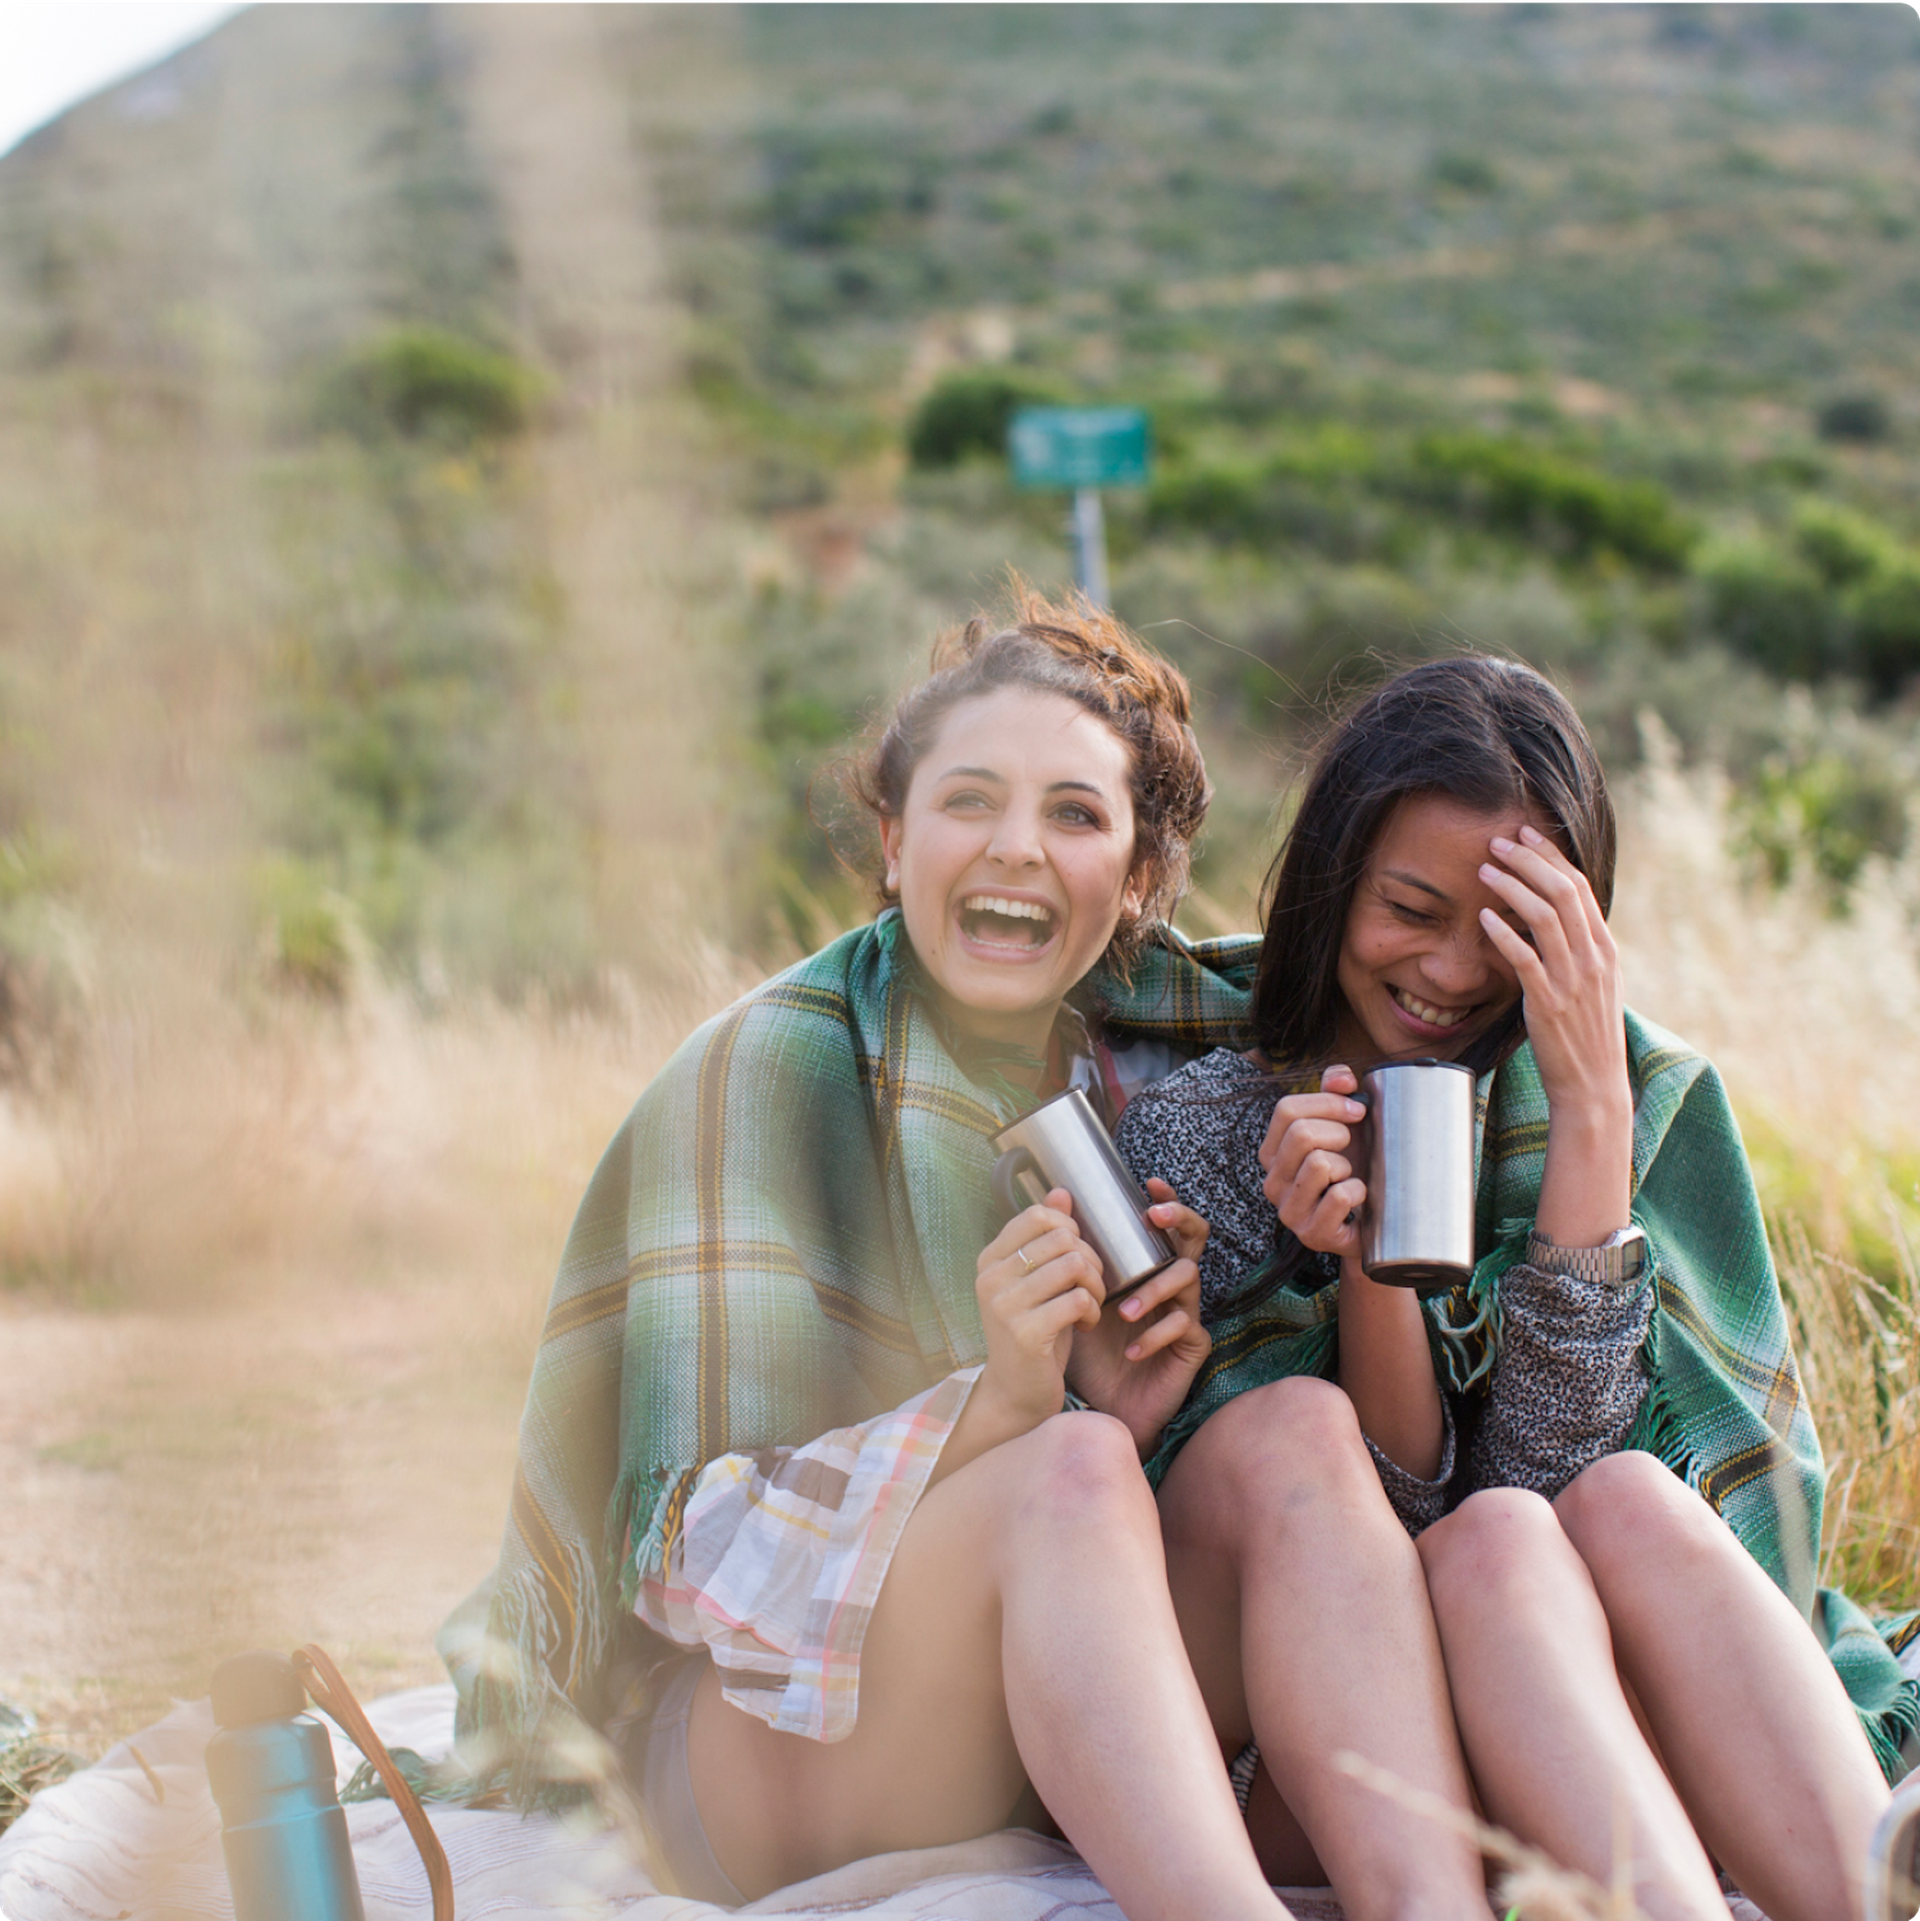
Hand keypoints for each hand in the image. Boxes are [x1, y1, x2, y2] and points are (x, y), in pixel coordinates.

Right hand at [971, 1188, 1105, 1434]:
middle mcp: (991, 1278)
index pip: (1038, 1215)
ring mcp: (1004, 1305)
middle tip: (1090, 1285)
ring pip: (1073, 1264)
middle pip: (1062, 1238)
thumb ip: (1046, 1238)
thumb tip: (1061, 1192)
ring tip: (1090, 1303)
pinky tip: (1085, 1324)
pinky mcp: (1025, 1332)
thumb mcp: (1037, 1282)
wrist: (1015, 1393)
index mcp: (990, 1260)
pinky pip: (1077, 1299)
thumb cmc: (1032, 1333)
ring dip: (1095, 1285)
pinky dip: (1091, 1310)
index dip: (1070, 1229)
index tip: (1076, 1255)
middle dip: (1090, 1259)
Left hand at [1064, 1180, 1211, 1454]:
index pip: (1164, 1226)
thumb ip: (1070, 1252)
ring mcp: (1186, 1313)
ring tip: (1122, 1310)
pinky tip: (1131, 1350)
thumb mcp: (1074, 1297)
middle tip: (1153, 1218)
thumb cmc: (1091, 1349)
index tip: (1148, 1185)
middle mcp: (1171, 1285)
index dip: (1165, 1200)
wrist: (1102, 1404)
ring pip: (1187, 1280)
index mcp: (1146, 1269)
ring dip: (1153, 1290)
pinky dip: (1154, 1335)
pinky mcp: (1192, 1346)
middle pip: (1194, 1239)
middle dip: (1178, 1221)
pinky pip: (1184, 1327)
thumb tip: (1054, 1196)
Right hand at [1258, 1064, 1369, 1266]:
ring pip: (1320, 1163)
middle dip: (1339, 1133)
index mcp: (1272, 1153)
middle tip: (1352, 1147)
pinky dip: (1359, 1191)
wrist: (1377, 1224)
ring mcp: (1290, 1211)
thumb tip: (1341, 1078)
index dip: (1328, 1102)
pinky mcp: (1313, 1234)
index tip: (1358, 1111)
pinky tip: (1358, 1199)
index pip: (1286, 1109)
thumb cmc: (1356, 1170)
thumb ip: (1337, 1093)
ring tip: (1349, 1177)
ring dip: (1347, 1166)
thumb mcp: (1345, 1126)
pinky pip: (1340, 1196)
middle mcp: (1272, 1182)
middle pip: (1302, 1134)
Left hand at [1478, 824, 1627, 1122]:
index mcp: (1605, 948)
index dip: (1551, 856)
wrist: (1594, 1084)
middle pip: (1562, 891)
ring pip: (1544, 916)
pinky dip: (1504, 932)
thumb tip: (1554, 917)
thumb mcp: (1593, 984)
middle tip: (1497, 841)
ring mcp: (1572, 980)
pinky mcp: (1548, 1003)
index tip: (1525, 835)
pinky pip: (1524, 958)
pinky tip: (1484, 916)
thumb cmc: (1586, 1034)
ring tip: (1485, 869)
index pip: (1579, 887)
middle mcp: (1593, 958)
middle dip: (1528, 859)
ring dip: (1512, 886)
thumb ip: (1579, 949)